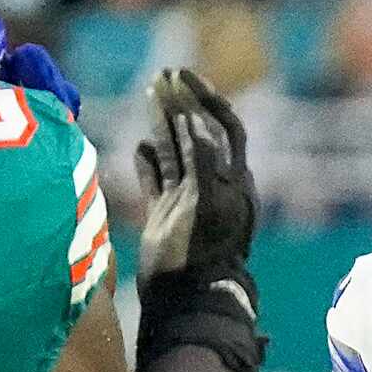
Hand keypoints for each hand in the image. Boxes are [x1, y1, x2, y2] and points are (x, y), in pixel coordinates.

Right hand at [135, 69, 256, 301]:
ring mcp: (188, 198)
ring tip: (149, 94)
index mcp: (232, 178)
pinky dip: (148, 161)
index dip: (206, 98)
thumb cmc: (202, 251)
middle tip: (162, 76)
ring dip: (162, 124)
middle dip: (182, 103)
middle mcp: (213, 183)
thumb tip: (195, 122)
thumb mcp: (206, 203)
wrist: (188, 295)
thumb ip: (201, 161)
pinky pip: (158, 179)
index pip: (223, 126)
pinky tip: (139, 146)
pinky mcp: (166, 214)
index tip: (183, 77)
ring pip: (175, 151)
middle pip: (198, 132)